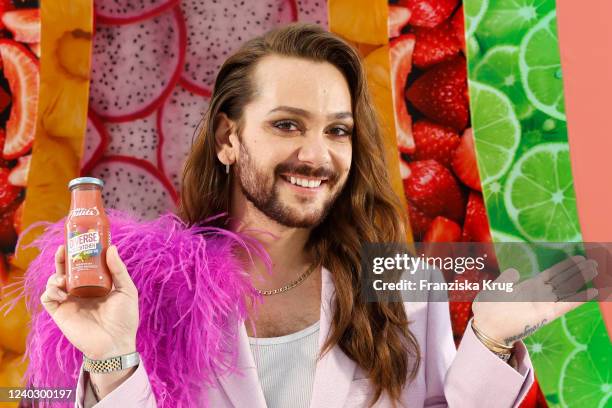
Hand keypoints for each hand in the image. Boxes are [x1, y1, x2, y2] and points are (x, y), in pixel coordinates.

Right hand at [41, 245, 138, 359]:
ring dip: (55, 276)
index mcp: (95, 286)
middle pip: (66, 271)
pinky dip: (49, 291)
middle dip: (62, 259)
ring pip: (54, 283)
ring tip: (63, 277)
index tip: (79, 241)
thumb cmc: (124, 319)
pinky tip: (60, 289)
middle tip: (63, 248)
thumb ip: (118, 270)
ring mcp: (69, 302)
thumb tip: (111, 248)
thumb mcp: (126, 290)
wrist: (116, 343)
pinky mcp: (60, 314)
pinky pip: (48, 298)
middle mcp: (80, 292)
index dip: (79, 254)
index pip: (84, 267)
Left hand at [472, 255, 598, 345]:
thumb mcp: (494, 289)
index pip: (551, 274)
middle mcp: (539, 295)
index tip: (576, 257)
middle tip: (593, 261)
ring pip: (567, 288)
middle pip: (563, 279)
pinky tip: (593, 291)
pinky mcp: (545, 315)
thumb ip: (506, 280)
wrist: (485, 328)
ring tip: (595, 268)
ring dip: (581, 279)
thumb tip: (514, 271)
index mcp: (528, 287)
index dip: (564, 266)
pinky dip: (580, 298)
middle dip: (578, 270)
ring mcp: (543, 304)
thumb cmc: (487, 310)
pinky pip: (566, 305)